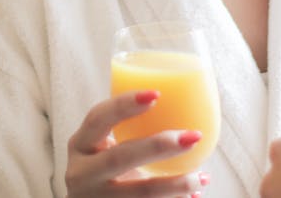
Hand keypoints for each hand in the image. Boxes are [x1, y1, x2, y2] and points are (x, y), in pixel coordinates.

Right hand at [65, 90, 209, 197]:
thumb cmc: (106, 170)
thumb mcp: (105, 149)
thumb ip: (129, 131)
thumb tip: (187, 103)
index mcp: (80, 146)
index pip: (98, 119)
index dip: (124, 105)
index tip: (156, 94)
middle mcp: (82, 174)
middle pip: (119, 157)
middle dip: (158, 146)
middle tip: (193, 136)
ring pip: (139, 194)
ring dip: (175, 185)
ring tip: (200, 176)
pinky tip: (194, 195)